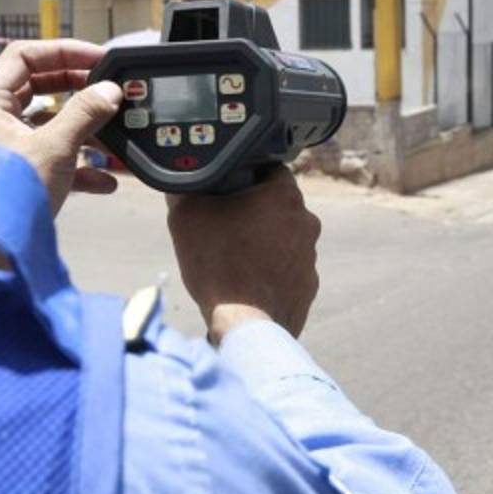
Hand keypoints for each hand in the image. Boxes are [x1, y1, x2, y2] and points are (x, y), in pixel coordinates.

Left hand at [0, 39, 122, 213]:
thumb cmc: (8, 197)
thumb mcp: (54, 148)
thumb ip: (85, 113)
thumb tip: (110, 90)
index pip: (25, 56)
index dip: (65, 52)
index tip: (99, 59)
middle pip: (40, 87)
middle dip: (79, 90)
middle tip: (109, 90)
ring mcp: (6, 148)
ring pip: (50, 123)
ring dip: (84, 130)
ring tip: (113, 138)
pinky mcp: (20, 174)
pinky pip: (53, 156)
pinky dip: (80, 164)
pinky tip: (105, 180)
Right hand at [167, 168, 320, 343]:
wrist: (244, 324)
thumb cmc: (218, 265)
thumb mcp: (187, 214)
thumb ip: (186, 189)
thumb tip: (181, 182)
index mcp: (285, 195)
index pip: (270, 168)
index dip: (246, 175)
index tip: (227, 189)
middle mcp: (307, 221)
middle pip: (277, 205)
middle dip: (254, 211)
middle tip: (224, 225)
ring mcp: (311, 256)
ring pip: (284, 238)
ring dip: (263, 242)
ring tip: (233, 258)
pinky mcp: (309, 285)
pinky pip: (287, 269)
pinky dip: (270, 271)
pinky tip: (246, 282)